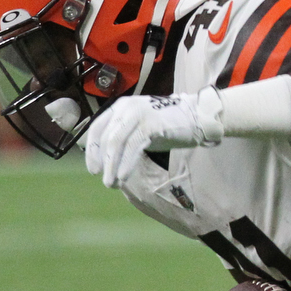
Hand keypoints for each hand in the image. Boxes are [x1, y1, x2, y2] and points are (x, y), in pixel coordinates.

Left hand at [84, 89, 226, 187]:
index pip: (97, 129)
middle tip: (105, 180)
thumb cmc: (169, 125)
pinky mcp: (150, 123)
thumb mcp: (142, 128)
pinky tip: (123, 176)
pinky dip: (125, 163)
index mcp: (120, 107)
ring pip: (116, 142)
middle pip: (105, 137)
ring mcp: (137, 114)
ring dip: (112, 166)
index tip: (94, 170)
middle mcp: (125, 107)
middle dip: (103, 162)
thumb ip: (126, 137)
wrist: (197, 117)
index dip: (92, 151)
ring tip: (112, 183)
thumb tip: (109, 160)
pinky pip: (132, 146)